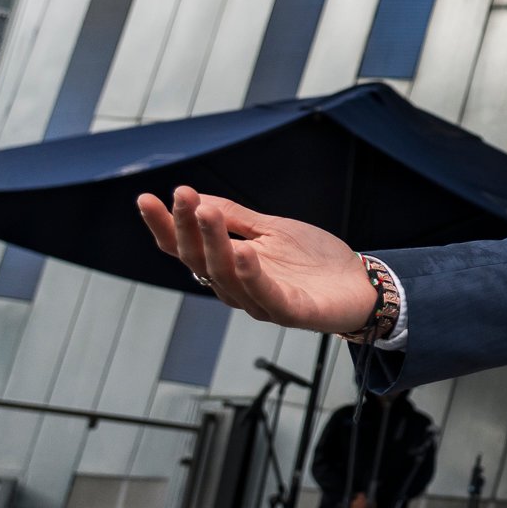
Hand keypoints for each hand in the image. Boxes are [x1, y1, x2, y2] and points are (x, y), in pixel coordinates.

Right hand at [137, 186, 374, 332]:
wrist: (361, 285)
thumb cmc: (315, 261)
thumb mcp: (273, 230)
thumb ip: (238, 219)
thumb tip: (198, 198)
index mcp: (229, 266)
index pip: (187, 248)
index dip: (165, 226)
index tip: (145, 198)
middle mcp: (237, 288)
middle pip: (200, 260)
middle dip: (188, 227)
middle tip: (182, 196)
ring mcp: (261, 302)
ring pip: (226, 275)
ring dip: (215, 242)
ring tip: (208, 212)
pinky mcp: (290, 312)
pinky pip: (265, 294)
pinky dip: (251, 274)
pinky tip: (243, 252)